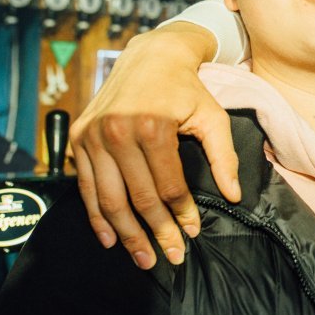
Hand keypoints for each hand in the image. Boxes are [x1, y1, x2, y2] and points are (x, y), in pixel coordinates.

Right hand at [69, 22, 239, 268]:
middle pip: (138, 198)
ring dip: (126, 234)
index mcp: (152, 126)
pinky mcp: (80, 138)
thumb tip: (234, 195)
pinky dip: (96, 216)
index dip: (181, 215)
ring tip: (144, 258)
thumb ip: (223, 157)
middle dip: (156, 233)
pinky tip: (110, 239)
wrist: (151, 56)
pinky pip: (87, 186)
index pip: (168, 186)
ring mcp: (94, 135)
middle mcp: (118, 131)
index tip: (191, 234)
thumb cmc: (186, 89)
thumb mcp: (213, 116)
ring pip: (109, 199)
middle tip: (170, 258)